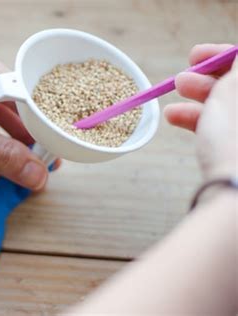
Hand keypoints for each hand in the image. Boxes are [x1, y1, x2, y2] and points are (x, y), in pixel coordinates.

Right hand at [164, 44, 236, 178]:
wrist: (235, 192)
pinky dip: (199, 121)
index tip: (195, 55)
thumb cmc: (237, 136)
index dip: (222, 55)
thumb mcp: (236, 87)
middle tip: (181, 80)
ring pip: (228, 108)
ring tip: (172, 97)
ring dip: (197, 100)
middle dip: (206, 79)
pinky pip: (223, 129)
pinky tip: (174, 117)